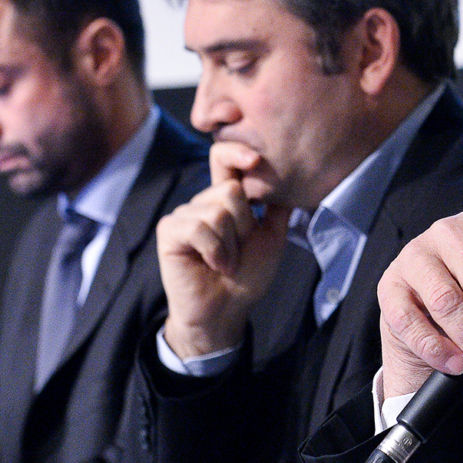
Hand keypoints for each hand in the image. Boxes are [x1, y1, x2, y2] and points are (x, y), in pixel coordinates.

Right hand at [157, 141, 290, 357]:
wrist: (225, 310)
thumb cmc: (247, 276)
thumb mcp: (271, 238)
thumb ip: (278, 208)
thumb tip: (293, 177)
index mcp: (226, 198)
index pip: (225, 159)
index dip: (236, 152)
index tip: (255, 158)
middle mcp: (203, 201)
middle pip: (231, 190)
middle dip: (244, 226)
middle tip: (238, 251)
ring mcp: (185, 214)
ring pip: (217, 211)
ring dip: (230, 246)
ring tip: (226, 263)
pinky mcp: (169, 230)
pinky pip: (198, 227)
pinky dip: (214, 251)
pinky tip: (214, 265)